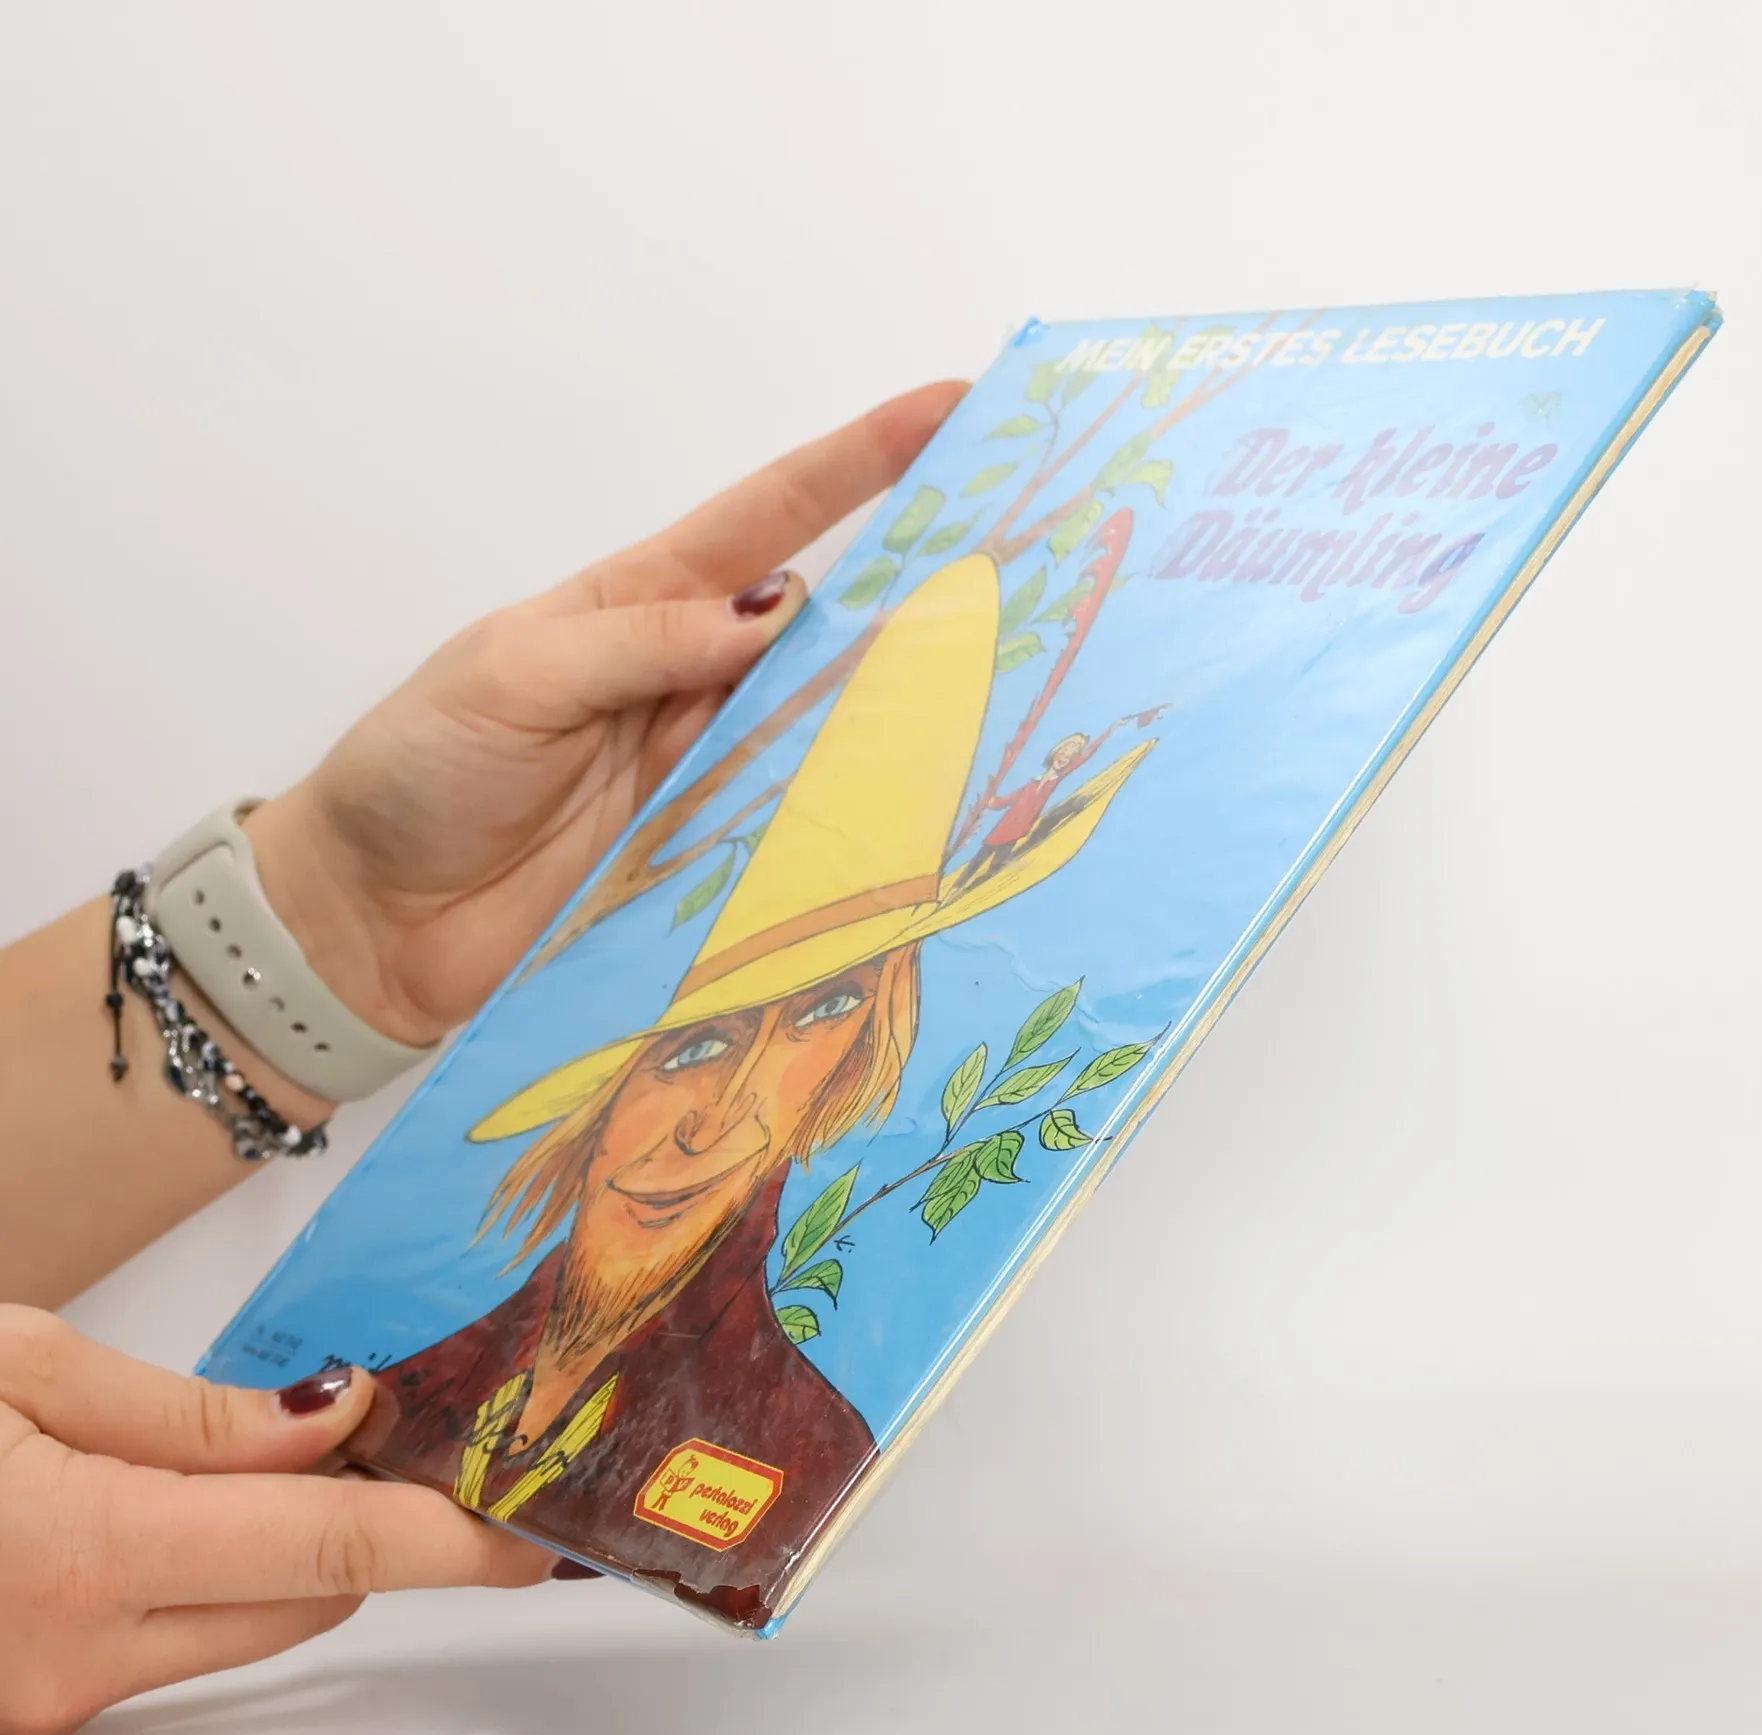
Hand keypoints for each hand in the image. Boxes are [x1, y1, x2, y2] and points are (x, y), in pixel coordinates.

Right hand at [0, 1308, 553, 1734]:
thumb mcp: (20, 1372)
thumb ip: (188, 1410)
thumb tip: (340, 1415)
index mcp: (83, 1550)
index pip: (328, 1546)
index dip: (450, 1535)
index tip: (531, 1522)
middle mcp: (81, 1654)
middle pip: (313, 1591)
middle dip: (366, 1512)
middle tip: (379, 1428)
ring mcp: (59, 1697)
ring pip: (254, 1623)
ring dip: (283, 1547)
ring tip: (241, 1457)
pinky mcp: (43, 1712)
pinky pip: (179, 1646)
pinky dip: (208, 1580)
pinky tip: (169, 1508)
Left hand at [246, 382, 967, 1048]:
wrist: (372, 919)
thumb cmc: (419, 773)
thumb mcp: (514, 674)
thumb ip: (640, 643)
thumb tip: (772, 616)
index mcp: (639, 604)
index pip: (767, 519)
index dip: (855, 463)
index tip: (944, 412)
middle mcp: (691, 680)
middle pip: (823, 620)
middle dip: (912, 579)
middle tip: (1012, 545)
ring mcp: (708, 770)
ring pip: (824, 720)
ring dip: (895, 698)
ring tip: (990, 667)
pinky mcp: (710, 856)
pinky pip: (795, 819)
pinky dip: (850, 804)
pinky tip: (910, 790)